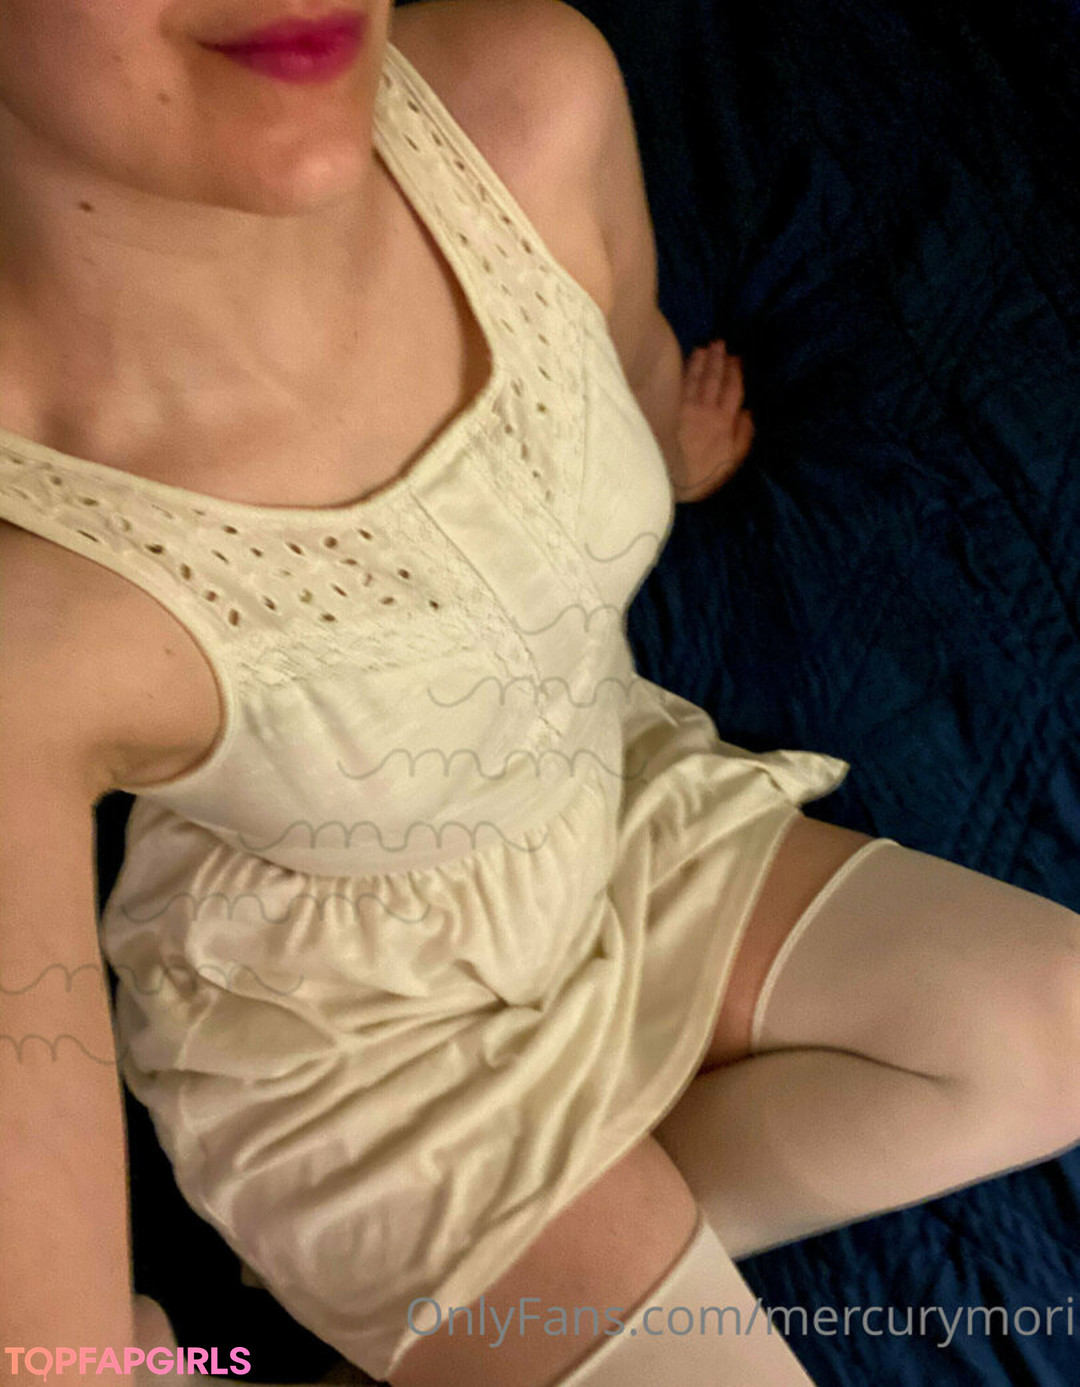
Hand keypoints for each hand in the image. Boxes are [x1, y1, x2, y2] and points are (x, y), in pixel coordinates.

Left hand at [673, 339, 754, 501]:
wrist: (667, 477)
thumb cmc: (701, 475)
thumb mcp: (730, 462)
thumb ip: (742, 437)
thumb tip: (748, 413)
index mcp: (724, 421)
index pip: (732, 391)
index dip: (735, 373)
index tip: (737, 359)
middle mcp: (706, 409)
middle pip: (714, 380)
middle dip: (719, 360)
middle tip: (720, 343)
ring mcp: (685, 406)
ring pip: (696, 378)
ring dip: (701, 361)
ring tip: (704, 347)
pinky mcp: (666, 408)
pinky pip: (679, 384)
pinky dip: (684, 371)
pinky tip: (686, 362)